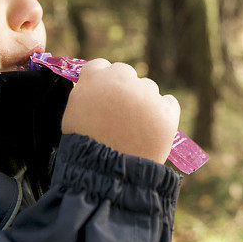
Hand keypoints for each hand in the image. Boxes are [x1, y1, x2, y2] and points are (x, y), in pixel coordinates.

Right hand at [61, 59, 179, 163]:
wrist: (107, 176)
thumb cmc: (84, 149)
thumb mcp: (73, 114)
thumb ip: (86, 93)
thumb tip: (98, 86)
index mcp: (94, 78)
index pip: (101, 66)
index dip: (102, 80)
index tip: (104, 94)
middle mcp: (121, 80)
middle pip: (125, 72)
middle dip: (124, 89)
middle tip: (120, 114)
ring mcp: (146, 95)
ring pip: (148, 88)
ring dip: (143, 101)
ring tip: (135, 128)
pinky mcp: (166, 112)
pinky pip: (169, 103)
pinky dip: (164, 113)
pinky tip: (153, 128)